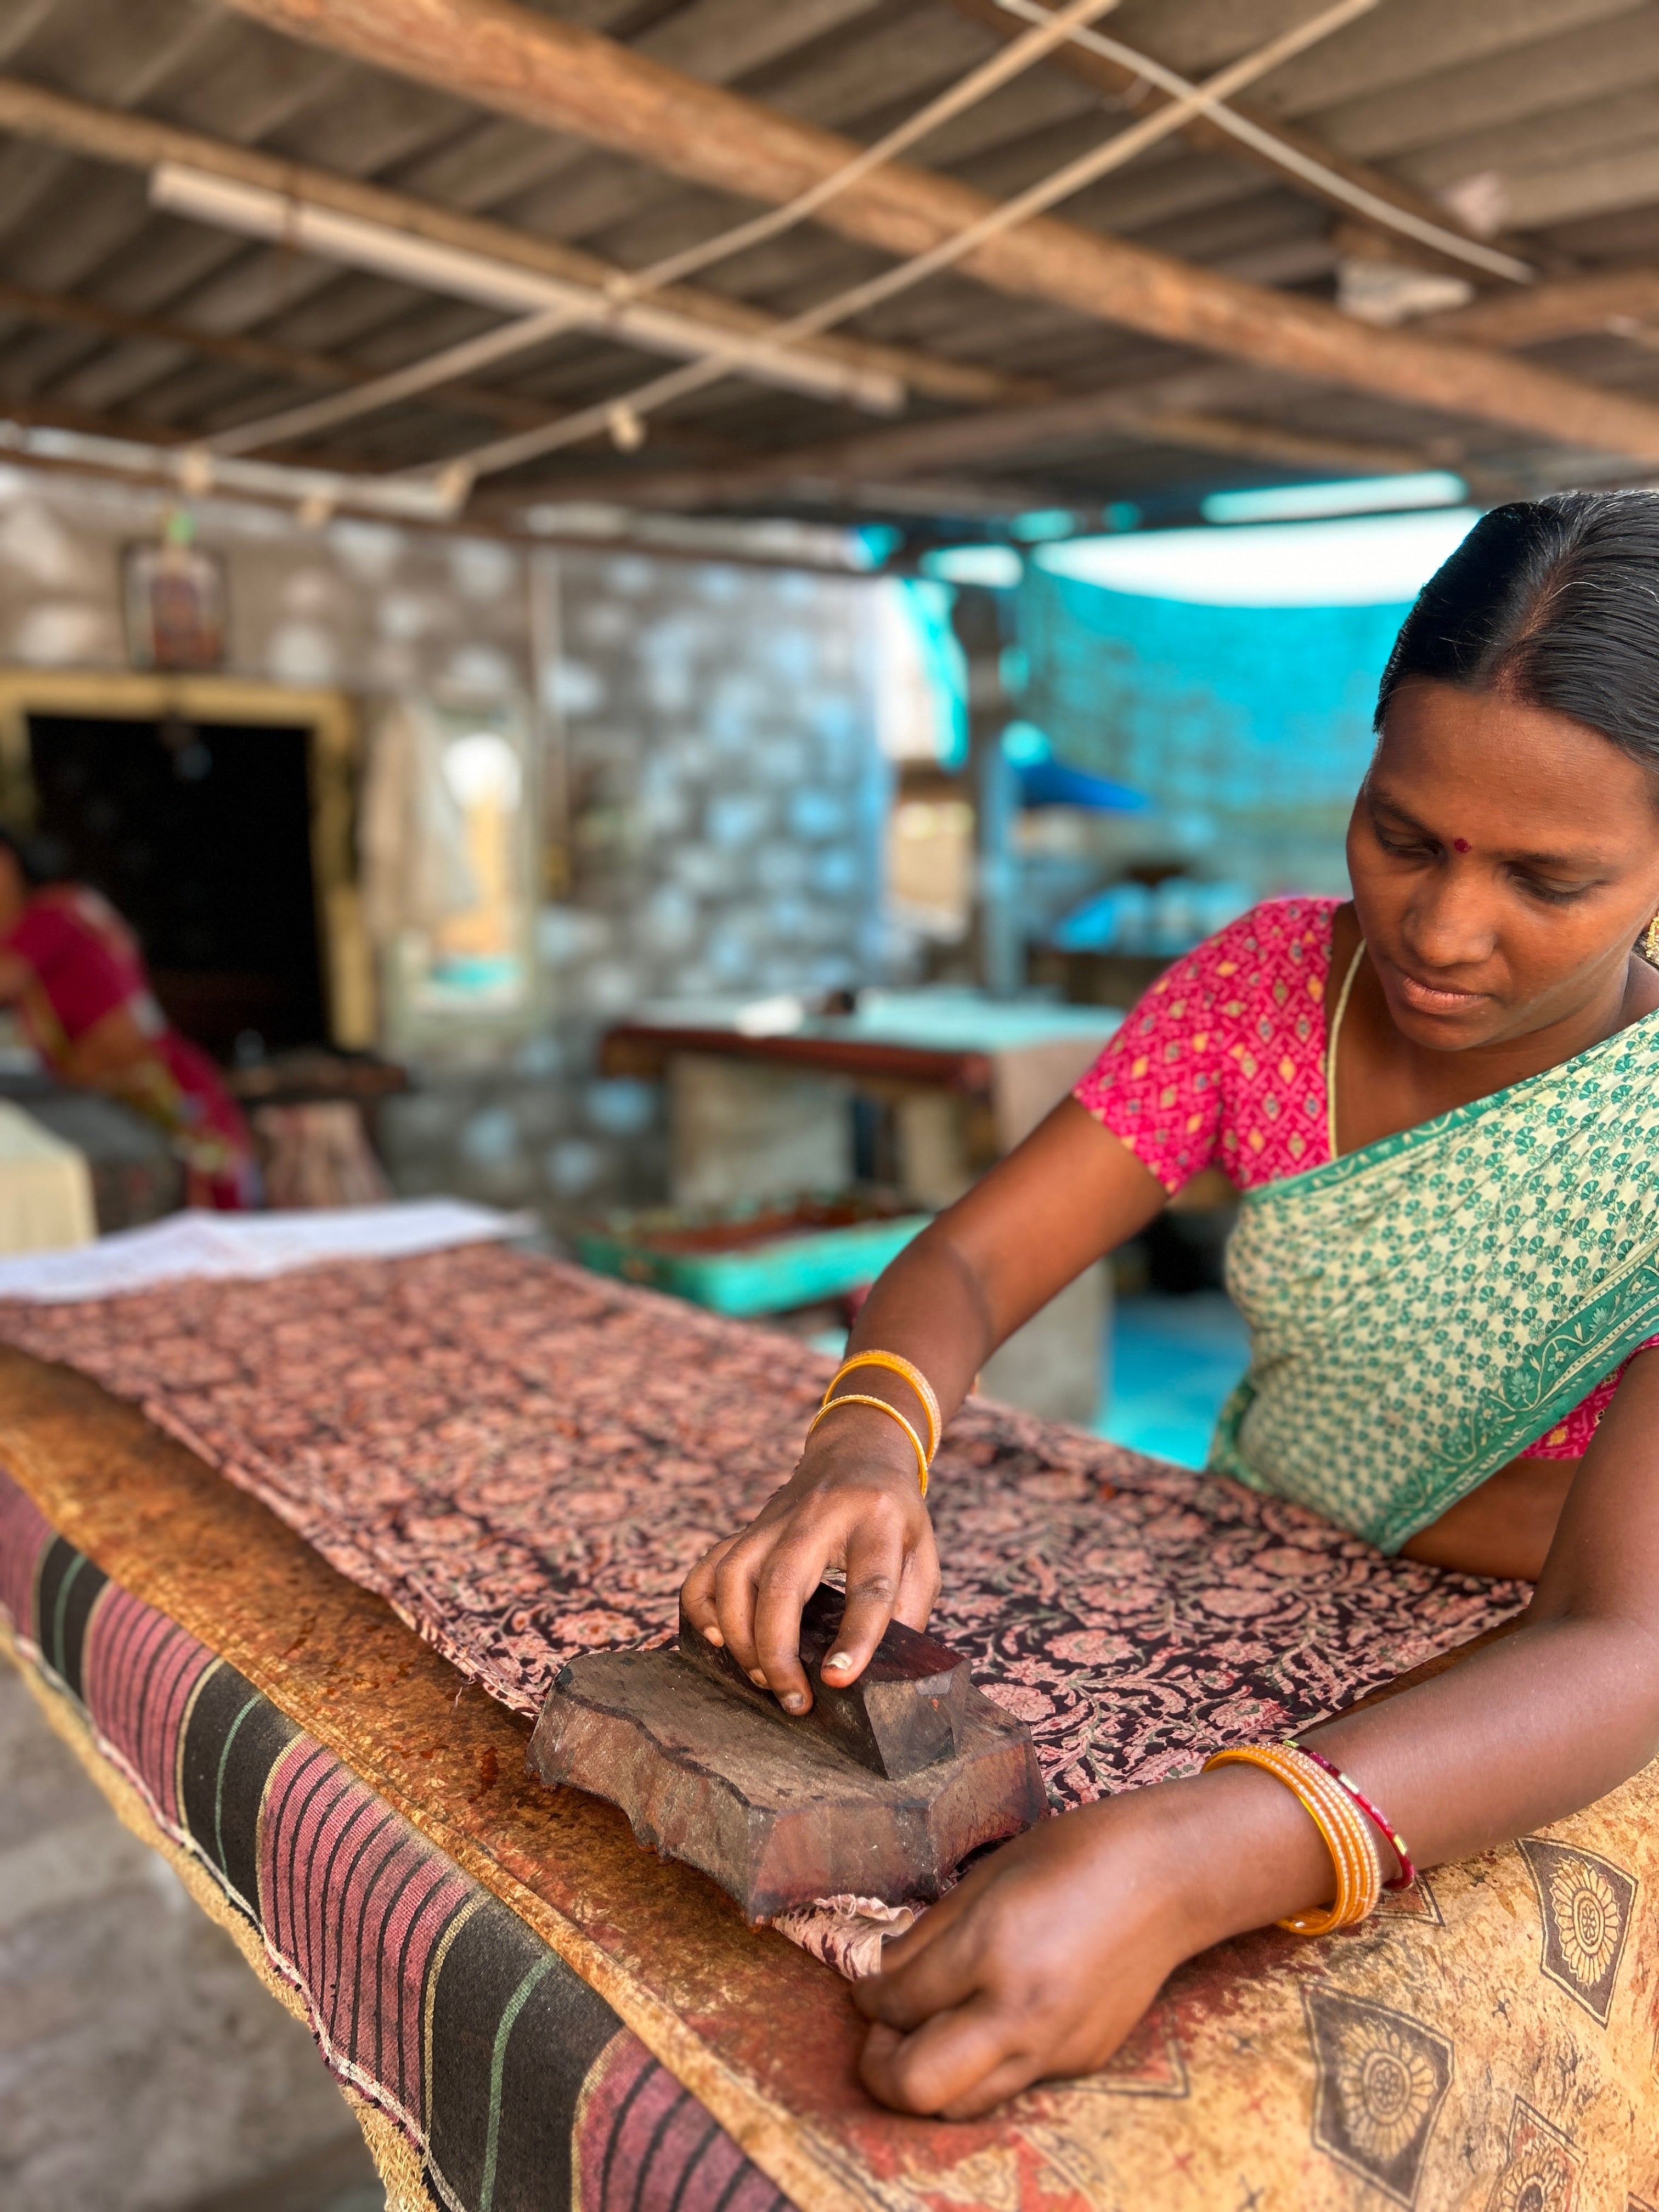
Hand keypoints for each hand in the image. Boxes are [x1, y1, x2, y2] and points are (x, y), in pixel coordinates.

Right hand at [680, 1405, 938, 1712]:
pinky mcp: (747, 1529)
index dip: (857, 1638)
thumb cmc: (895, 1517)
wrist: (859, 1451)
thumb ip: (907, 1613)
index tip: (838, 1682)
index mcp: (878, 1521)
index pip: (870, 1585)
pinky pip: (708, 1568)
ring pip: (736, 1575)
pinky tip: (719, 1641)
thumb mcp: (922, 1557)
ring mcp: (775, 1519)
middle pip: (784, 1583)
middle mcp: (820, 1516)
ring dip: (741, 1638)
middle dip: (778, 1651)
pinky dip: (703, 1609)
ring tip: (763, 1678)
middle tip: (794, 1701)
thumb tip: (883, 1679)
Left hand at [854, 1786, 1201, 2117]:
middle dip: (880, 2067)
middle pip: (917, 2085)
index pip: (896, 2004)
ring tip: (927, 2032)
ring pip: (962, 2105)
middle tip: (880, 2032)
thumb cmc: (1074, 1853)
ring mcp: (1055, 2045)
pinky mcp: (1081, 2060)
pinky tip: (987, 2019)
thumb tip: (881, 1976)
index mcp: (990, 1948)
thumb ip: (928, 1936)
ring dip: (930, 2078)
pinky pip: (1011, 2084)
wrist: (1168, 1874)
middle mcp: (1021, 2010)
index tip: (868, 1984)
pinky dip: (983, 2065)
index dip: (867, 1996)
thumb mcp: (985, 1876)